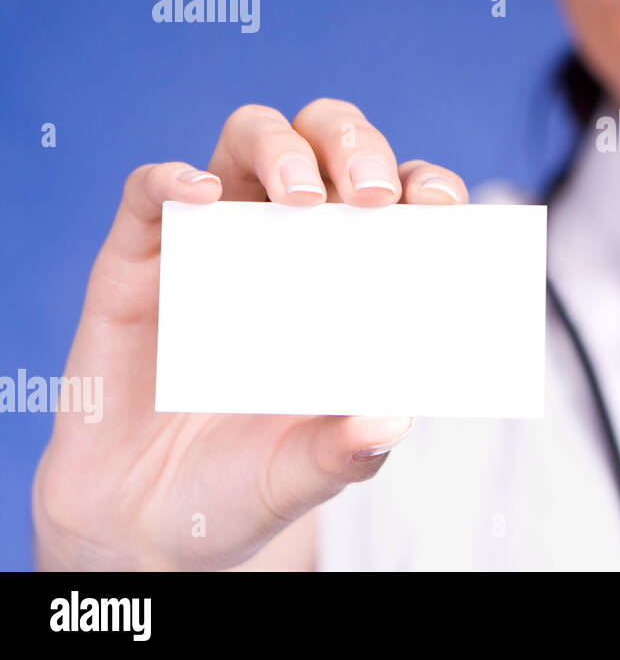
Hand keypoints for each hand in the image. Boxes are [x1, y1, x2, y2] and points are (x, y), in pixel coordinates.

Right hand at [32, 99, 467, 569]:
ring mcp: (215, 239)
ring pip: (252, 139)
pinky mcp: (138, 257)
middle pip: (331, 142)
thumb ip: (347, 451)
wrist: (142, 520)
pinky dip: (171, 178)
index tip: (441, 208)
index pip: (403, 197)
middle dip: (357, 148)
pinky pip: (150, 192)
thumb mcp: (303, 474)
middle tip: (371, 196)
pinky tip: (197, 194)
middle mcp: (291, 238)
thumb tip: (392, 420)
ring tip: (301, 198)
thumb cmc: (244, 481)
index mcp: (354, 272)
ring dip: (282, 149)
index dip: (427, 187)